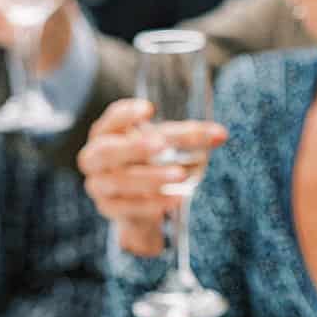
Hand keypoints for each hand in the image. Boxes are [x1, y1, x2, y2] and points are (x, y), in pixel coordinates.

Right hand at [76, 99, 226, 256]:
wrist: (136, 200)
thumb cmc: (149, 160)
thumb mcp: (166, 143)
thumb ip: (190, 136)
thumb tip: (221, 135)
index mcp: (107, 132)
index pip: (111, 119)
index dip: (126, 114)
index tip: (150, 109)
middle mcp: (95, 157)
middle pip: (110, 151)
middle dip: (135, 147)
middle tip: (162, 145)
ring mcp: (98, 184)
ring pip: (120, 181)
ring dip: (151, 177)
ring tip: (180, 175)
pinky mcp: (107, 207)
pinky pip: (127, 207)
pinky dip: (152, 203)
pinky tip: (175, 198)